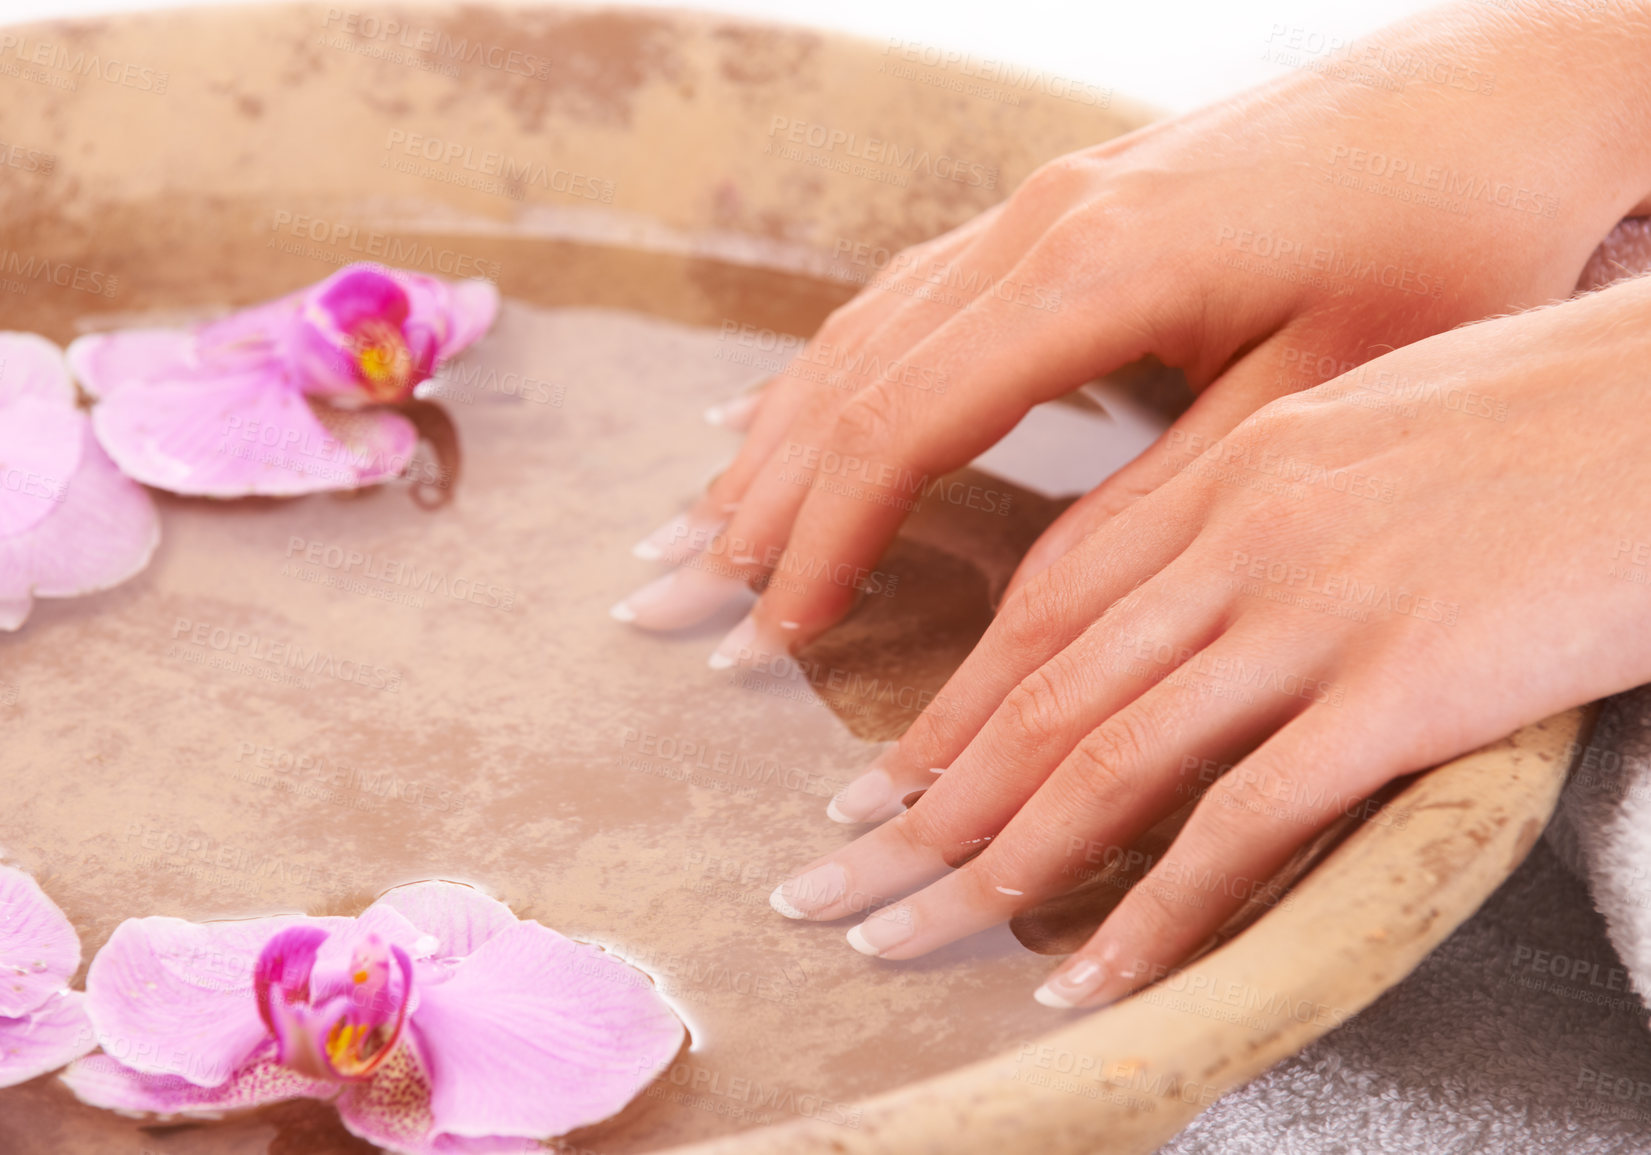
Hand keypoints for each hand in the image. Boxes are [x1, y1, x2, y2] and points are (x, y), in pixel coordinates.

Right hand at [611, 1, 1650, 652]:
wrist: (1521, 84)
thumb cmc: (1456, 239)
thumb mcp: (1324, 395)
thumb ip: (1166, 495)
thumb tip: (1031, 610)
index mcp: (1094, 269)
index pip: (900, 422)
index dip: (822, 539)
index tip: (772, 636)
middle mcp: (1040, 221)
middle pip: (850, 371)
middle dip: (761, 499)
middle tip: (681, 602)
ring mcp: (1048, 200)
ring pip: (867, 326)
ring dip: (783, 435)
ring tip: (707, 529)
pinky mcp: (1071, 202)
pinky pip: (914, 293)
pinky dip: (838, 372)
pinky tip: (798, 412)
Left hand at [768, 271, 1650, 1007]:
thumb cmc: (1555, 406)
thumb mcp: (1371, 425)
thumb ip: (1259, 508)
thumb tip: (1184, 598)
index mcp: (1229, 466)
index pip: (1044, 605)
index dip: (950, 707)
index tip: (879, 782)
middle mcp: (1244, 532)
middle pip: (1041, 692)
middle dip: (923, 805)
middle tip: (834, 886)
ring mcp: (1316, 606)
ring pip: (1111, 757)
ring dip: (999, 864)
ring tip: (917, 936)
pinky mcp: (1402, 686)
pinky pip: (1244, 820)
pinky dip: (1156, 909)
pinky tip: (1094, 976)